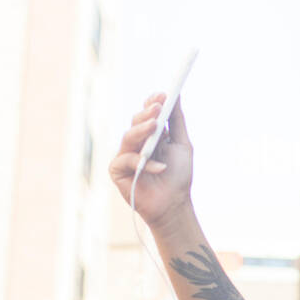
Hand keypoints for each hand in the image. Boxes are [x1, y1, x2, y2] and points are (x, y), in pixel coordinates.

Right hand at [108, 91, 194, 230]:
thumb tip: (176, 95)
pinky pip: (126, 159)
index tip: (163, 95)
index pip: (147, 114)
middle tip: (158, 107)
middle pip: (136, 122)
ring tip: (155, 126)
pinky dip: (144, 162)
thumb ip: (176, 121)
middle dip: (147, 114)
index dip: (152, 104)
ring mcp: (126, 156)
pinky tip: (160, 167)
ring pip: (128, 137)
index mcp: (150, 135)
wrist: (174, 204)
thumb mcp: (182, 144)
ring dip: (142, 130)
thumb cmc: (178, 176)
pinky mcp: (117, 171)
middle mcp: (136, 143)